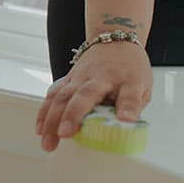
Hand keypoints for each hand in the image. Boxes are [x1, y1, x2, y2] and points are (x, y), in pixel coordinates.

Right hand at [35, 42, 152, 151]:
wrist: (116, 40)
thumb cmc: (130, 67)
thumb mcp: (143, 85)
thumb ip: (134, 105)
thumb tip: (127, 124)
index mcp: (126, 79)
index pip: (129, 93)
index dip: (128, 107)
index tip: (125, 120)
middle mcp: (100, 76)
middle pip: (85, 94)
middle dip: (73, 115)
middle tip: (65, 135)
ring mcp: (81, 76)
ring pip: (63, 95)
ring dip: (52, 119)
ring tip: (49, 142)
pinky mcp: (68, 79)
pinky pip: (53, 94)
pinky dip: (45, 112)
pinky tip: (41, 129)